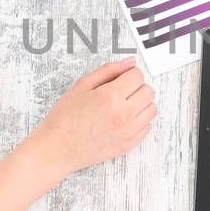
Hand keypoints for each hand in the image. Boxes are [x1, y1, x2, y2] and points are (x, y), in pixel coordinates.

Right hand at [27, 58, 155, 176]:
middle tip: (120, 92)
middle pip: (149, 91)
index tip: (120, 79)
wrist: (57, 148)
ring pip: (152, 109)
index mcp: (111, 96)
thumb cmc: (65, 117)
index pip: (138, 76)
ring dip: (140, 104)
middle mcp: (124, 114)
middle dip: (136, 87)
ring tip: (122, 106)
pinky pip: (146, 126)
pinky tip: (121, 120)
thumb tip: (130, 62)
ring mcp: (128, 131)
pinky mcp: (129, 144)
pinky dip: (138, 121)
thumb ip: (109, 70)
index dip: (129, 74)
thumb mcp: (82, 85)